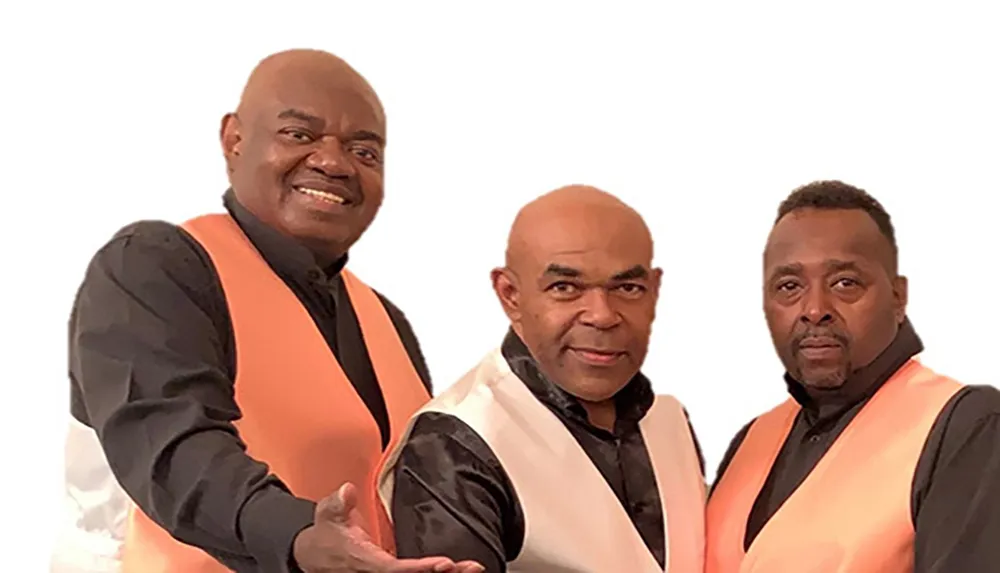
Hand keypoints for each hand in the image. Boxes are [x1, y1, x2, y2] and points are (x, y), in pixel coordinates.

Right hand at [293, 482, 484, 572]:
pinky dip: (436, 572)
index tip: (443, 563)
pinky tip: (456, 569)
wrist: (314, 556)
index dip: (420, 568)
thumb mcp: (327, 514)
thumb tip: (347, 491)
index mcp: (364, 561)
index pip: (396, 568)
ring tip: (473, 568)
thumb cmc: (325, 536)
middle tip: (470, 567)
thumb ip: (338, 503)